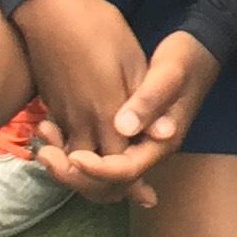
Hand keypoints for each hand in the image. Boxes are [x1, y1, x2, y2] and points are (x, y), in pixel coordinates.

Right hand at [12, 0, 160, 198]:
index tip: (146, 197)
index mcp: (107, 115)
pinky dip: (70, 152)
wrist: (50, 9)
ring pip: (71, 161)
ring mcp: (62, 116)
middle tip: (126, 190)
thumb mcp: (132, 61)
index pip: (121, 168)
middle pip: (91, 175)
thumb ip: (146, 103)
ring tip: (104, 174)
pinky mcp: (50, 106)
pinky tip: (83, 147)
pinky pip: (61, 142)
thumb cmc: (99, 29)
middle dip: (106, 188)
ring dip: (85, 172)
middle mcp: (81, 124)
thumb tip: (167, 135)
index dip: (134, 185)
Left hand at [36, 25, 218, 209]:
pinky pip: (92, 155)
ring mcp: (132, 145)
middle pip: (106, 185)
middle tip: (45, 154)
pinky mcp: (120, 133)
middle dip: (73, 175)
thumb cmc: (185, 59)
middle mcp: (144, 151)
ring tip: (42, 133)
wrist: (195, 51)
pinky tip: (47, 125)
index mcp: (159, 143)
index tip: (74, 156)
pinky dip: (67, 147)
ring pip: (94, 174)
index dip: (98, 170)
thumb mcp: (171, 73)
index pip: (126, 173)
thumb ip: (150, 99)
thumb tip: (123, 128)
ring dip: (64, 163)